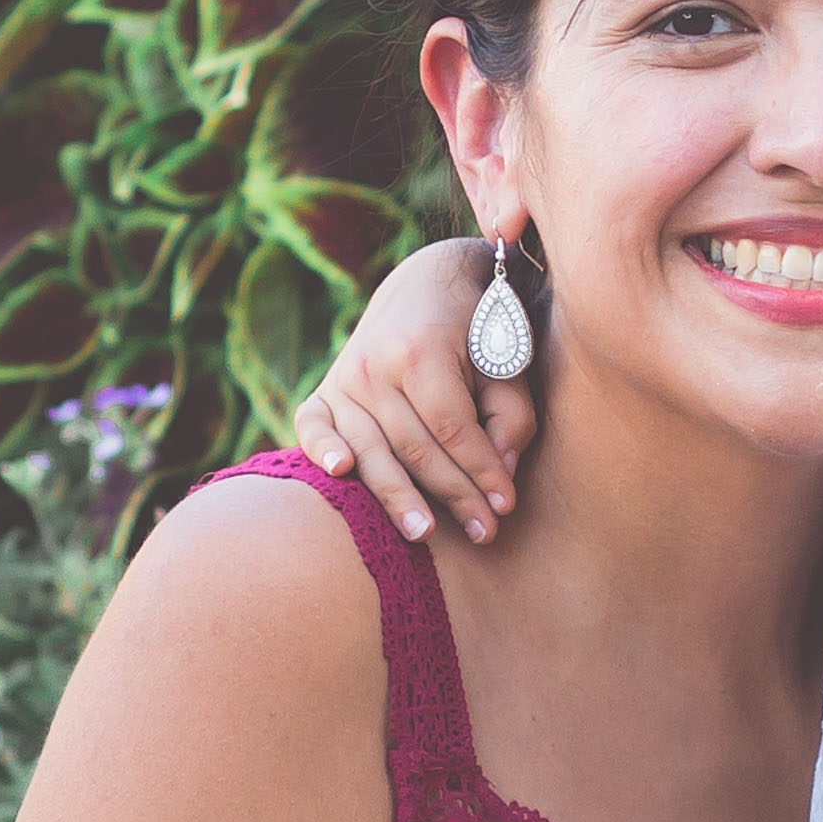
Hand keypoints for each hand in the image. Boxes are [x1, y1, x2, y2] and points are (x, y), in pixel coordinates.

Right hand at [285, 234, 542, 544]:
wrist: (424, 287)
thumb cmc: (476, 332)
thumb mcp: (506, 361)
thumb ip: (510, 416)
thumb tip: (499, 476)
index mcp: (421, 350)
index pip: (452, 427)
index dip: (480, 470)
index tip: (506, 505)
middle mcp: (374, 365)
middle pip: (414, 446)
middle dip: (452, 494)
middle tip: (483, 532)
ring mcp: (343, 379)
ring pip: (371, 450)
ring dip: (397, 497)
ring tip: (423, 535)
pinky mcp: (323, 393)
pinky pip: (313, 427)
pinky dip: (321, 451)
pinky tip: (339, 473)